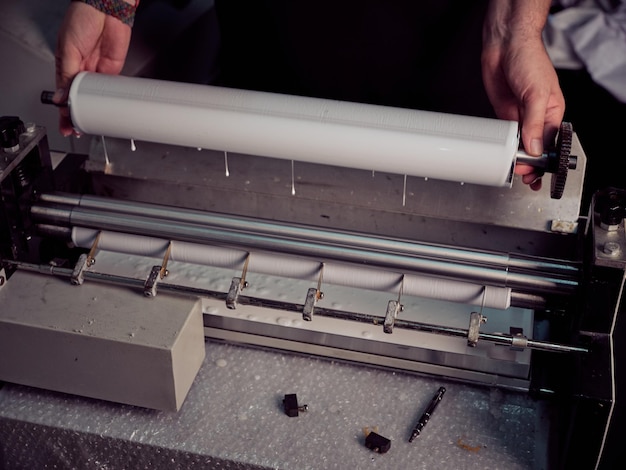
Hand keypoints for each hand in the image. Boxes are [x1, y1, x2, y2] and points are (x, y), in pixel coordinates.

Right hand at [54, 2, 131, 135]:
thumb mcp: (68, 49)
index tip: (66, 124)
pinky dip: (109, 99)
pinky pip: (110, 88)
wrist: (107, 9)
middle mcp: (81, 70)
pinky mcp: (113, 70)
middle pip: (79, 98)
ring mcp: (97, 71)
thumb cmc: (82, 19)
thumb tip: (60, 97)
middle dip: (79, 114)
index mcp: (66, 64)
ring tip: (93, 124)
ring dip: (94, 110)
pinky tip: (108, 109)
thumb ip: (67, 75)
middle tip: (79, 129)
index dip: (64, 110)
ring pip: (94, 97)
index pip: (64, 93)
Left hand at [482, 0, 564, 190]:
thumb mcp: (536, 93)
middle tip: (522, 175)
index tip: (535, 171)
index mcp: (552, 111)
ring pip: (520, 144)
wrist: (505, 47)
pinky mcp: (504, 115)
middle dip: (530, 163)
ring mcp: (520, 116)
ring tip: (513, 172)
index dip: (543, 158)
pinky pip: (505, 135)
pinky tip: (502, 155)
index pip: (550, 141)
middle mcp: (537, 116)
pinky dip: (504, 147)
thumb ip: (534, 123)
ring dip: (517, 158)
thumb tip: (535, 147)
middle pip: (535, 146)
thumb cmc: (529, 61)